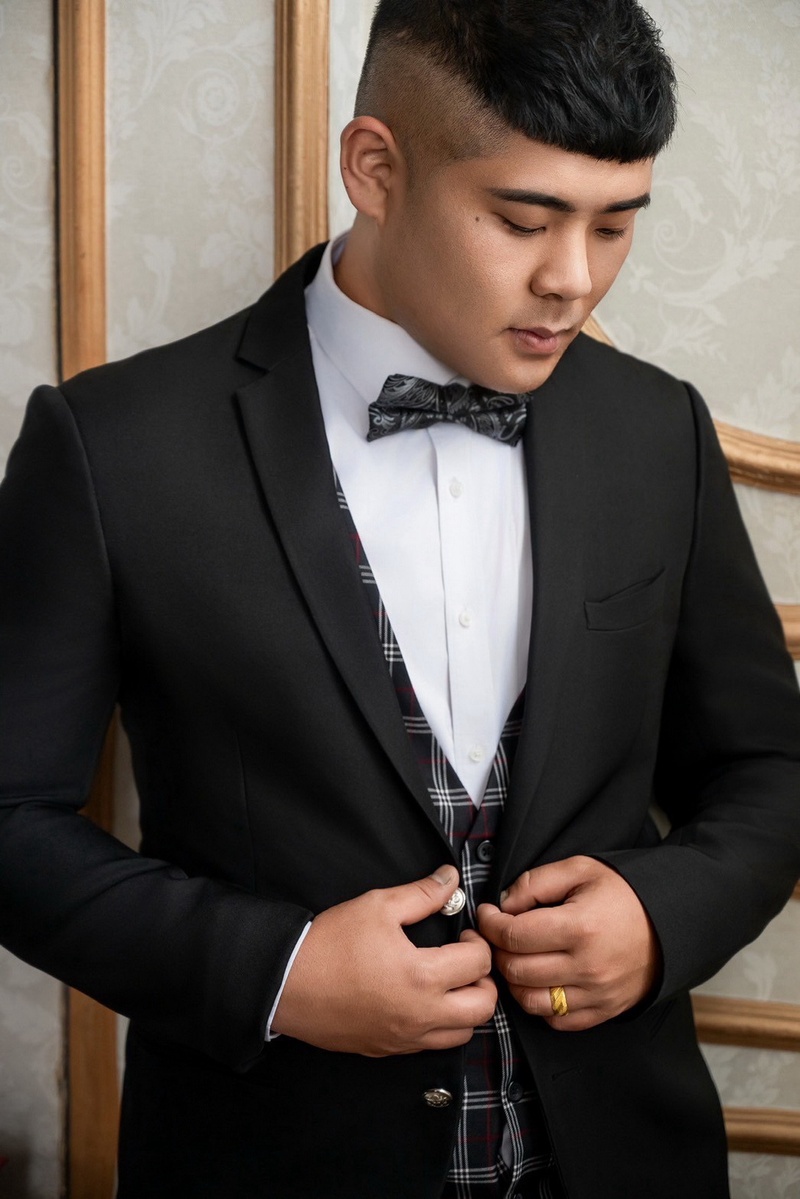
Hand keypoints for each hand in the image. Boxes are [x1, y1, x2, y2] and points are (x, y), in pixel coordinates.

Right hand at [272, 866, 496, 1055]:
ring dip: (466, 1008)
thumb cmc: (330, 944)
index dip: (478, 942)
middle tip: (467, 961)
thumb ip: (422, 893)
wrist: (286, 983)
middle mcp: (419, 1015)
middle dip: (484, 981)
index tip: (463, 933)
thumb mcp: (378, 906)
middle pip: (483, 1009)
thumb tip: (451, 879)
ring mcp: (404, 1038)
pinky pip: (430, 1046)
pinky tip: (422, 1002)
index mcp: (422, 976)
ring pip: (462, 1035)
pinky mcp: (387, 1050)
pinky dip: (439, 1026)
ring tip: (449, 983)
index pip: (479, 963)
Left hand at [477, 856, 660, 1030]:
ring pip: (530, 1001)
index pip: (513, 935)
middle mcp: (586, 967)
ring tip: (516, 958)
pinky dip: (539, 1004)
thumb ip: (536, 882)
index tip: (487, 914)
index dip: (490, 924)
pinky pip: (556, 1020)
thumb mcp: (580, 870)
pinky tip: (540, 980)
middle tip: (499, 935)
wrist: (670, 922)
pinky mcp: (604, 1010)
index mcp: (579, 928)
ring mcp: (596, 994)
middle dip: (497, 950)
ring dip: (513, 981)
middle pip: (516, 970)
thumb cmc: (624, 894)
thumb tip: (503, 904)